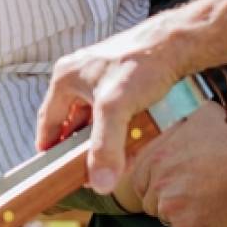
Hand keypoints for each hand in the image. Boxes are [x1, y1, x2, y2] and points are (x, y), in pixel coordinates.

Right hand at [35, 16, 193, 194]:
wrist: (178, 43)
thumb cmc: (142, 63)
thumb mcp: (116, 107)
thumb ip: (105, 146)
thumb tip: (100, 183)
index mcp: (67, 78)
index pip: (48, 120)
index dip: (50, 147)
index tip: (54, 170)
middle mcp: (81, 75)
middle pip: (73, 122)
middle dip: (82, 148)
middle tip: (87, 171)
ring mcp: (103, 77)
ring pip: (97, 118)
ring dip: (104, 139)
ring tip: (112, 161)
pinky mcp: (123, 79)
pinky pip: (116, 111)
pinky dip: (121, 129)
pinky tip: (132, 145)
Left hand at [126, 103, 226, 226]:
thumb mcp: (204, 115)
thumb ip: (183, 125)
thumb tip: (181, 123)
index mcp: (157, 158)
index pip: (139, 181)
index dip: (155, 185)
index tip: (171, 185)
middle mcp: (159, 184)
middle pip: (151, 203)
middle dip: (167, 201)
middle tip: (191, 195)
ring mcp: (172, 207)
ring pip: (168, 218)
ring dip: (182, 214)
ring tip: (206, 201)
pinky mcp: (188, 226)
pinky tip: (213, 212)